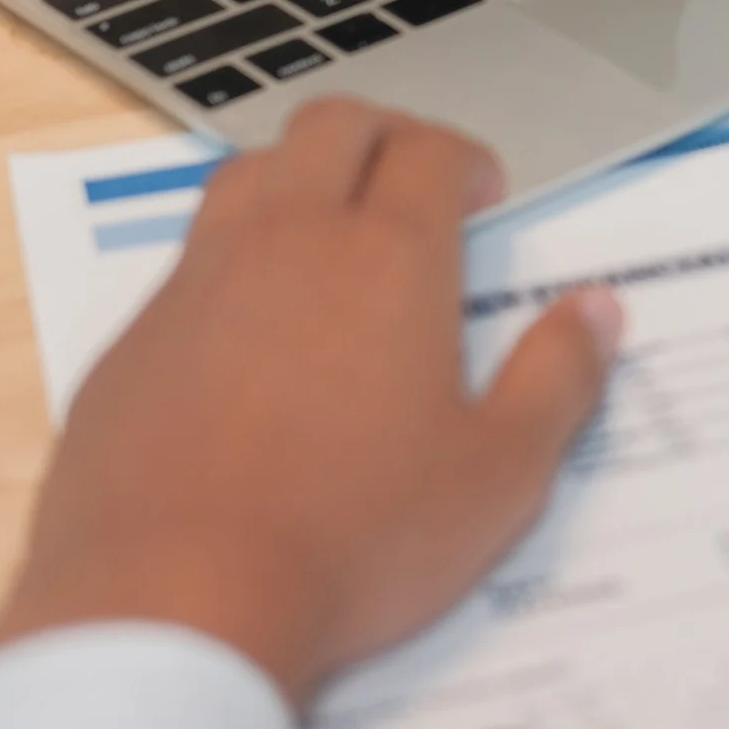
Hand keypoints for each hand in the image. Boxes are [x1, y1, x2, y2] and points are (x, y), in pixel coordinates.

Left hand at [0, 100, 621, 710]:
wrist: (171, 602)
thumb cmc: (357, 540)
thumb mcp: (500, 476)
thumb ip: (557, 378)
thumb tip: (596, 309)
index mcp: (388, 259)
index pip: (430, 151)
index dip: (467, 160)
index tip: (483, 198)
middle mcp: (286, 242)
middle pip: (333, 127)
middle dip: (385, 136)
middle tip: (414, 186)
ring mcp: (195, 285)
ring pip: (248, 175)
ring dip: (301, 178)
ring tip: (331, 239)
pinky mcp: (131, 342)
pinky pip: (187, 262)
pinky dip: (233, 264)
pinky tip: (253, 340)